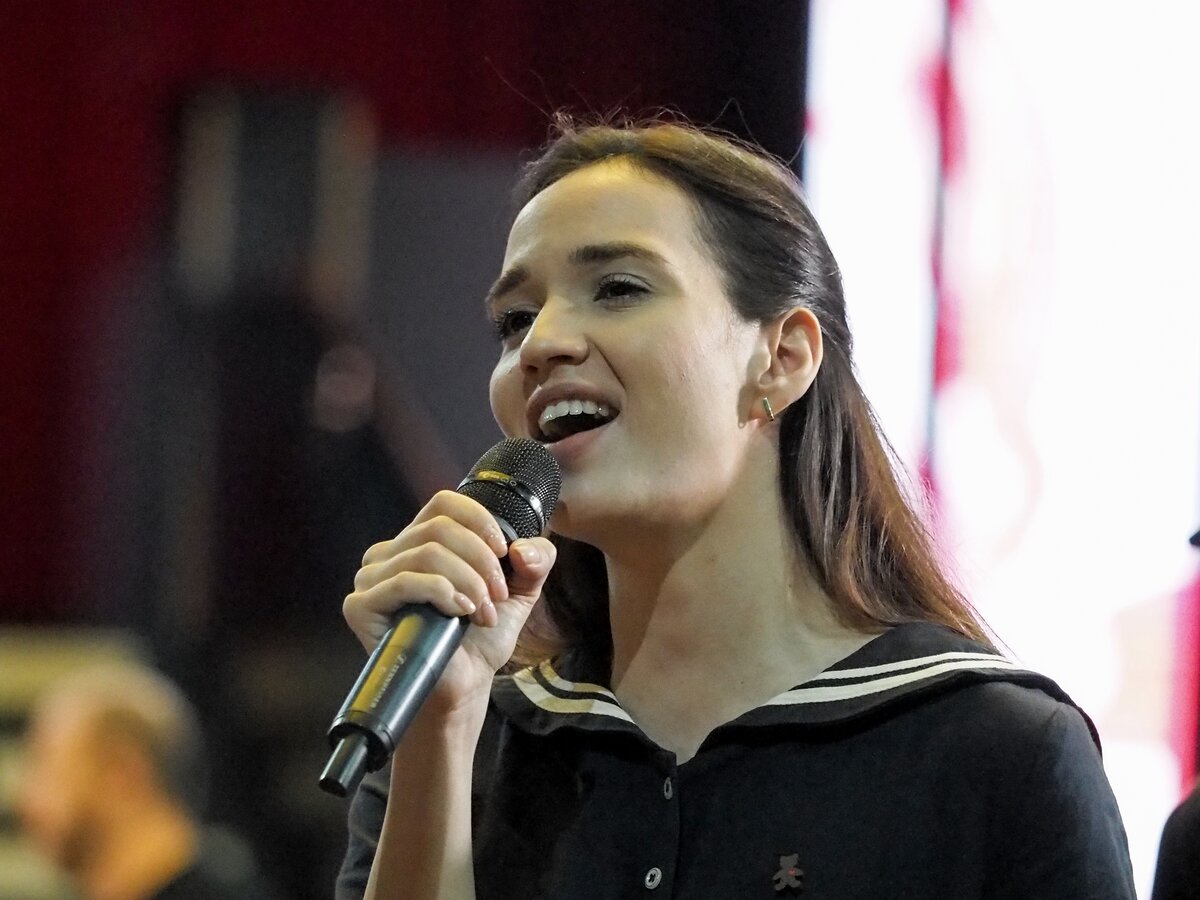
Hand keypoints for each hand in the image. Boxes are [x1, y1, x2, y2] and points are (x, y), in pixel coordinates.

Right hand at [343, 490, 556, 716]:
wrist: (464, 687)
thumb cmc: (480, 638)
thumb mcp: (519, 591)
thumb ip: (535, 561)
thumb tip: (523, 548)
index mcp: (419, 541)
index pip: (444, 503)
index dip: (479, 521)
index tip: (504, 554)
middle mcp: (389, 553)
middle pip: (439, 528)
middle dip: (480, 561)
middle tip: (497, 596)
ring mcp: (371, 578)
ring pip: (426, 552)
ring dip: (467, 581)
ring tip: (482, 612)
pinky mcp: (360, 605)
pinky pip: (403, 580)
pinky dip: (441, 591)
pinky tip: (460, 612)